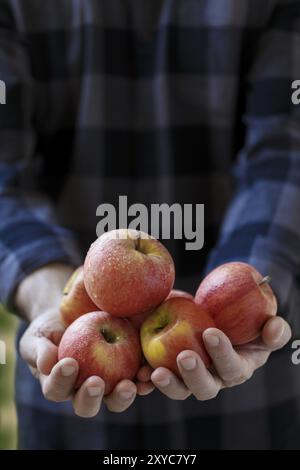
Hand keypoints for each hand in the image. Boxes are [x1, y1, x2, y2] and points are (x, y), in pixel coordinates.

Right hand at [19, 308, 153, 417]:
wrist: (74, 311)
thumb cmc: (50, 327)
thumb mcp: (38, 335)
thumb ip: (40, 349)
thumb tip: (47, 363)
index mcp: (58, 384)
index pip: (56, 389)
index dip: (61, 380)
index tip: (69, 363)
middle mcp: (81, 390)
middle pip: (86, 405)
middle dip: (92, 397)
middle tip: (96, 382)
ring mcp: (106, 382)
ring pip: (114, 400)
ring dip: (122, 396)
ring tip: (128, 385)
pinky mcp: (125, 370)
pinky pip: (136, 381)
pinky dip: (143, 380)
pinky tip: (148, 374)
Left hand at [151, 316, 290, 399]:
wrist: (207, 309)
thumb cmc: (239, 313)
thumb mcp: (260, 316)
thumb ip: (273, 326)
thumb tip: (273, 327)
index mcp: (237, 367)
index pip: (233, 368)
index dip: (224, 354)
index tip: (211, 332)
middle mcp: (214, 378)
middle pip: (205, 389)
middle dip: (195, 375)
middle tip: (184, 357)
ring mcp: (189, 378)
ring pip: (180, 390)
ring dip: (169, 385)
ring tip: (155, 373)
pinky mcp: (168, 371)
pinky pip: (157, 381)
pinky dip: (146, 380)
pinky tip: (138, 373)